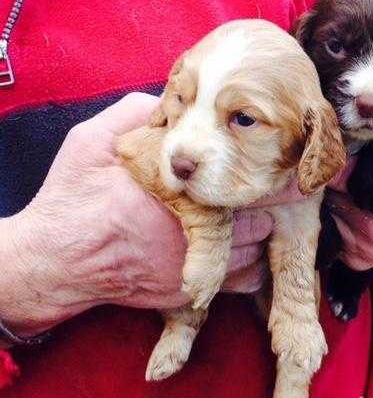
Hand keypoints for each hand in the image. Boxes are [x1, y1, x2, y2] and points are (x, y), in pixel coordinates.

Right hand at [0, 93, 307, 338]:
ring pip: (254, 252)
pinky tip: (240, 245)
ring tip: (257, 214)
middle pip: (257, 221)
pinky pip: (242, 281)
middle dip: (269, 204)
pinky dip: (249, 264)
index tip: (293, 167)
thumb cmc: (72, 200)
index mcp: (171, 196)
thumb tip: (169, 102)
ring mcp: (191, 270)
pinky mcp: (188, 295)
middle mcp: (188, 236)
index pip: (240, 186)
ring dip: (259, 232)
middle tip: (278, 188)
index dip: (271, 177)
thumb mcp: (92, 143)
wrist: (55, 262)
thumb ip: (134, 115)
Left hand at [326, 89, 372, 270]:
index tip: (333, 140)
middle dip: (328, 173)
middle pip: (327, 196)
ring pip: (326, 212)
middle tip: (334, 153)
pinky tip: (346, 195)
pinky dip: (334, 212)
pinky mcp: (357, 259)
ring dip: (329, 193)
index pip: (338, 179)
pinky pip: (331, 229)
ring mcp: (363, 250)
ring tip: (343, 173)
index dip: (332, 158)